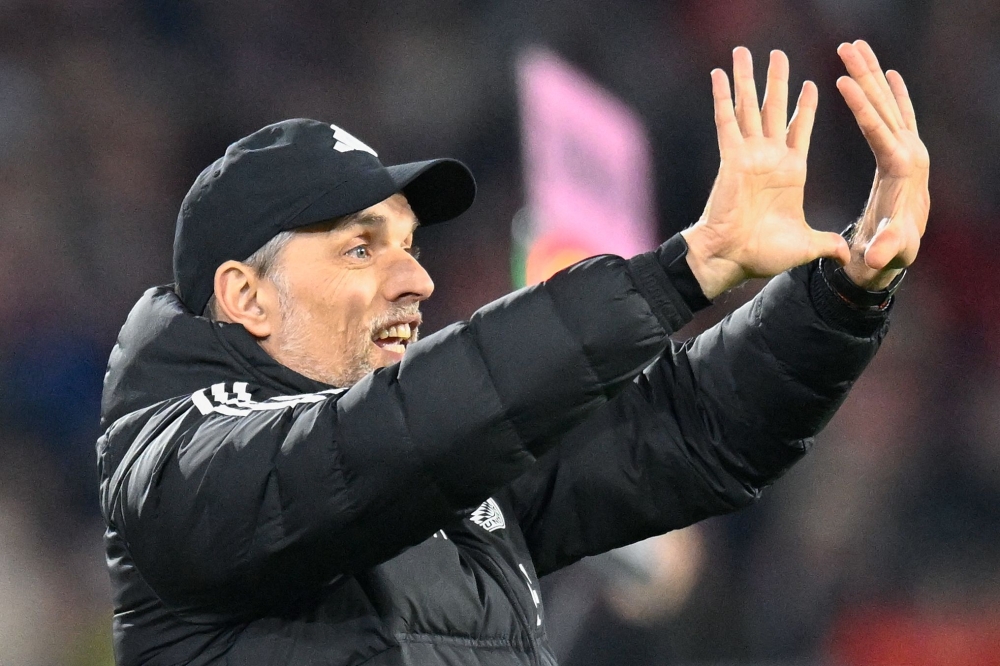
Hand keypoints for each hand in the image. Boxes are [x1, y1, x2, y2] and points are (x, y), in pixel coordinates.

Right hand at [682, 48, 849, 299]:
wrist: (732, 257)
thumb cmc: (763, 254)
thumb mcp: (805, 245)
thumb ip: (824, 242)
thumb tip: (843, 253)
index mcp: (791, 173)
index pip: (799, 131)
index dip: (804, 109)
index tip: (810, 85)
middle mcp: (770, 158)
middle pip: (774, 109)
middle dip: (777, 81)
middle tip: (778, 54)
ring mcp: (749, 155)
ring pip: (750, 107)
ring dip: (748, 78)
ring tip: (745, 51)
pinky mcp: (731, 157)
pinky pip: (726, 121)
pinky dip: (722, 97)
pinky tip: (718, 75)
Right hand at [836, 40, 928, 289]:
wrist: (898, 254)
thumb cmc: (885, 253)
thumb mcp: (885, 254)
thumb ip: (883, 252)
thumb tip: (877, 258)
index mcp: (901, 171)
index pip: (880, 131)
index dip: (862, 106)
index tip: (844, 81)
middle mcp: (910, 153)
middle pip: (887, 106)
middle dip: (866, 75)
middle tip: (848, 47)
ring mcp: (909, 149)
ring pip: (891, 103)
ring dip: (873, 74)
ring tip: (856, 48)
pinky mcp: (903, 151)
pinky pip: (897, 115)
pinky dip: (890, 92)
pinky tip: (884, 73)